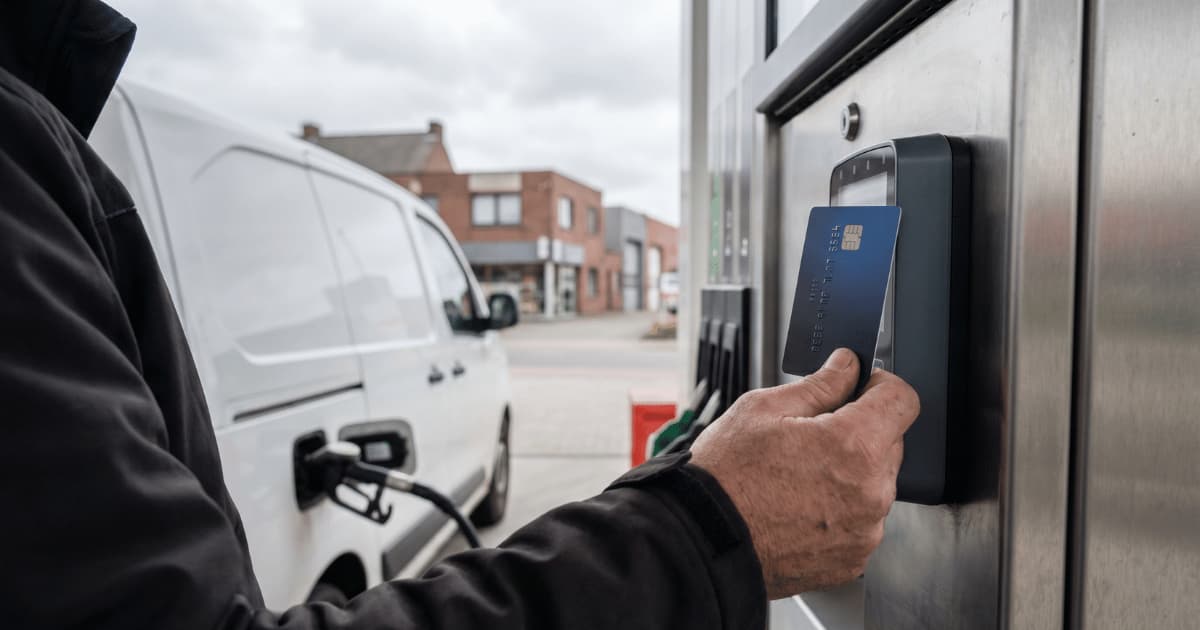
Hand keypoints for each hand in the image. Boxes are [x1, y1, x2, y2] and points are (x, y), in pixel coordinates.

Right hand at [690, 348, 918, 598]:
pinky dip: (839, 510)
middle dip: (859, 430)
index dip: (880, 385)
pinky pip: (860, 521)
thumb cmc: (724, 478)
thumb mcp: (763, 409)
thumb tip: (847, 366)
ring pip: (875, 484)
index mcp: (853, 446)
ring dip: (850, 472)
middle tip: (810, 435)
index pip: (902, 400)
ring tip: (798, 476)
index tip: (860, 388)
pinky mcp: (852, 559)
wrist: (702, 540)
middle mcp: (870, 492)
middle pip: (890, 442)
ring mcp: (864, 531)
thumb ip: (820, 384)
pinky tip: (800, 505)